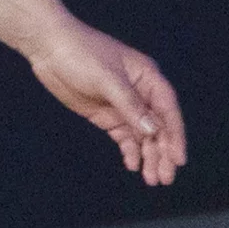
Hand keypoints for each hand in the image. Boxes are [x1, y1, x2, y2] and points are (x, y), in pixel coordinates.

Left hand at [27, 20, 185, 185]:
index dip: (175, 135)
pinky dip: (130, 150)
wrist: (49, 48)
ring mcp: (122, 105)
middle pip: (157, 127)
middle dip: (163, 152)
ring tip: (152, 179)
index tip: (179, 158)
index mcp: (148, 78)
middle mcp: (140, 93)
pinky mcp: (106, 115)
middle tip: (165, 178)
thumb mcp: (107, 79)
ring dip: (148, 156)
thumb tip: (153, 131)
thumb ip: (130, 105)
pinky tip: (133, 165)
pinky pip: (124, 136)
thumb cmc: (82, 54)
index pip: (168, 111)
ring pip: (142, 135)